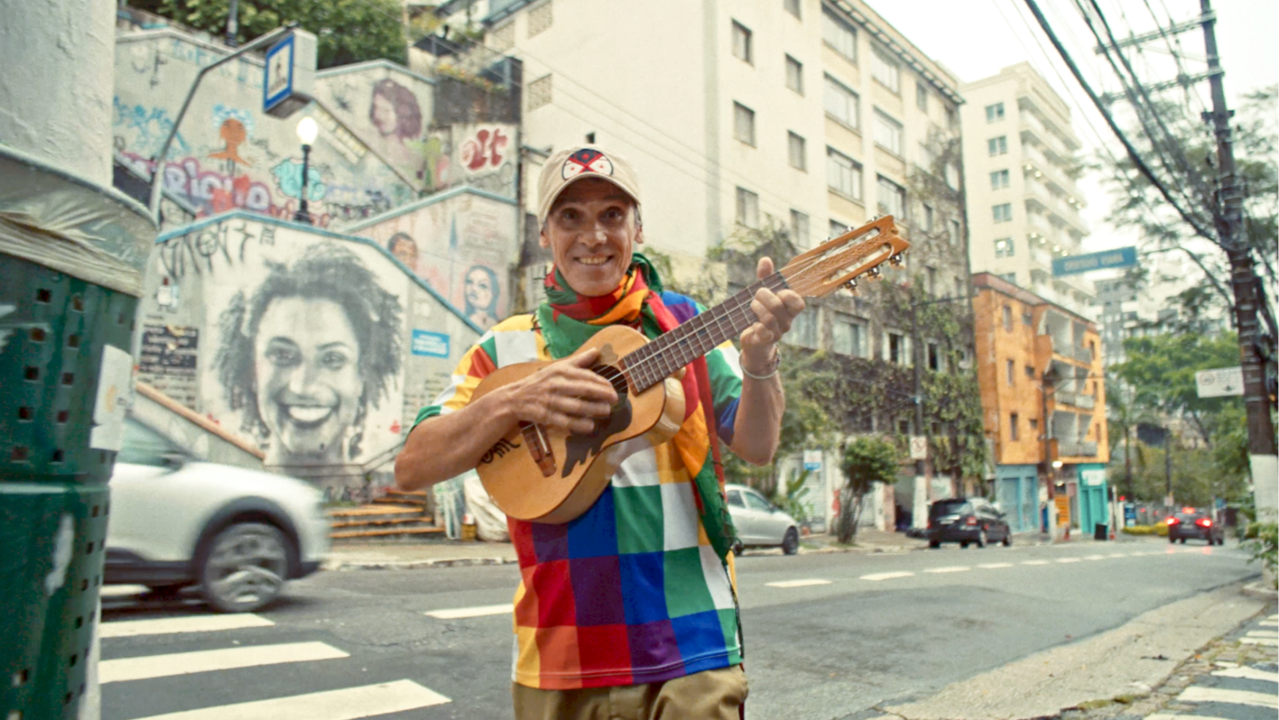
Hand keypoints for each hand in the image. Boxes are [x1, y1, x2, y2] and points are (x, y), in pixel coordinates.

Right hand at [506, 347, 617, 433]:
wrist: (515, 397)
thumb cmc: (541, 381)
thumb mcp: (557, 368)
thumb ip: (578, 361)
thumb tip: (597, 350)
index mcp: (560, 371)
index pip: (586, 376)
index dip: (602, 382)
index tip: (613, 388)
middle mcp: (556, 384)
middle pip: (584, 389)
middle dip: (602, 395)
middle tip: (615, 399)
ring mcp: (550, 400)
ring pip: (576, 406)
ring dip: (594, 409)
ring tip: (607, 412)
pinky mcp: (545, 415)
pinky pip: (565, 421)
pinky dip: (579, 424)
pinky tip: (590, 426)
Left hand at [740, 257, 805, 372]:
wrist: (754, 341)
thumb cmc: (761, 313)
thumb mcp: (763, 294)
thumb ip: (766, 278)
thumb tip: (765, 259)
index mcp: (789, 310)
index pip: (798, 303)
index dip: (788, 295)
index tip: (777, 291)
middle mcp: (786, 322)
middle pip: (778, 306)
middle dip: (763, 296)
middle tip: (756, 296)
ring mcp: (777, 333)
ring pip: (769, 318)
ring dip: (756, 308)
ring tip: (752, 306)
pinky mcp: (766, 341)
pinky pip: (763, 331)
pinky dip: (755, 324)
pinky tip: (752, 322)